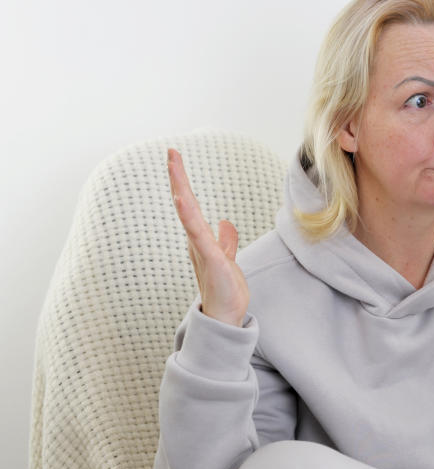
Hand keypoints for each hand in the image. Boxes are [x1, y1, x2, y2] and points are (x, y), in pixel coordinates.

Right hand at [167, 147, 249, 326]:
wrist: (225, 316)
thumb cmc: (224, 289)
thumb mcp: (227, 257)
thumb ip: (225, 240)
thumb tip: (224, 223)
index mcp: (200, 238)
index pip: (190, 205)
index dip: (183, 182)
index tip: (176, 158)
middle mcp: (197, 241)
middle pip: (185, 203)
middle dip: (178, 178)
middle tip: (171, 152)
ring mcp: (202, 250)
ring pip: (189, 215)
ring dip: (182, 191)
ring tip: (175, 168)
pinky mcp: (212, 260)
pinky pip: (200, 235)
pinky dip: (190, 217)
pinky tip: (182, 200)